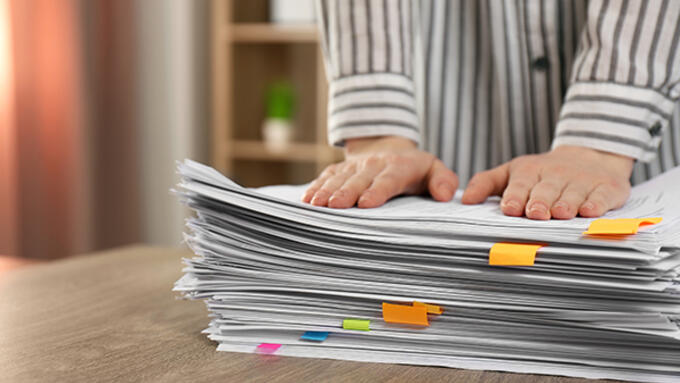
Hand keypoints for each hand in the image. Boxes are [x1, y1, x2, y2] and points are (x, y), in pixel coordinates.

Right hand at [302, 136, 457, 207]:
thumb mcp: (434, 169)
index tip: (367, 203)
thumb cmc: (413, 168)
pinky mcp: (339, 169)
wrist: (388, 147)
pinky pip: (326, 177)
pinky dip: (315, 187)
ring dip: (327, 191)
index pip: (387, 180)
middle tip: (334, 206)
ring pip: (339, 179)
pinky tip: (306, 200)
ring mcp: (354, 167)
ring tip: (316, 205)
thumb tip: (445, 195)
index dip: (377, 191)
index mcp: (398, 167)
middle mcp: (373, 165)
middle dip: (345, 193)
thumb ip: (443, 180)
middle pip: (358, 180)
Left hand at [461, 146, 633, 219]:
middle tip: (535, 214)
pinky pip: (601, 196)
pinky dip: (597, 204)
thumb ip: (486, 183)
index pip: (520, 185)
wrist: (590, 156)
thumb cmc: (543, 173)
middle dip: (540, 202)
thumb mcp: (512, 172)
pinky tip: (590, 212)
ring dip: (567, 204)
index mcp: (529, 172)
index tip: (510, 209)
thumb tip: (465, 200)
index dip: (515, 197)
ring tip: (560, 213)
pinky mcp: (607, 187)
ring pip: (573, 194)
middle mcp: (555, 175)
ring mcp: (582, 181)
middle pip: (546, 191)